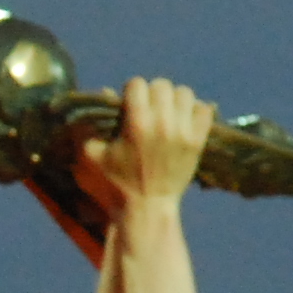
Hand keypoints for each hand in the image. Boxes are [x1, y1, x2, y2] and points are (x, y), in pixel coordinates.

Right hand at [83, 77, 214, 207]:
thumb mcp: (93, 156)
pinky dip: (195, 111)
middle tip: (148, 108)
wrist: (147, 207)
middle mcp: (162, 123)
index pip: (137, 84)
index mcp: (136, 123)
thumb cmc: (117, 183)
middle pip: (161, 85)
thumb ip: (88, 128)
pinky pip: (204, 110)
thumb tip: (102, 95)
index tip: (129, 104)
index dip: (130, 92)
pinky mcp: (197, 142)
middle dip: (152, 93)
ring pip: (184, 94)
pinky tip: (184, 120)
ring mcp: (183, 132)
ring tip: (167, 112)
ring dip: (174, 100)